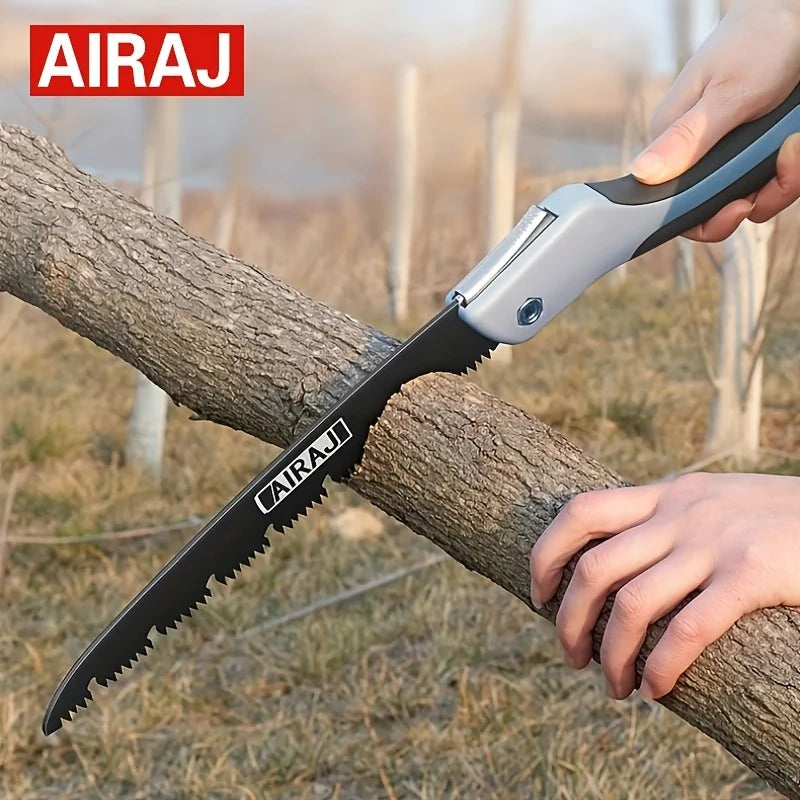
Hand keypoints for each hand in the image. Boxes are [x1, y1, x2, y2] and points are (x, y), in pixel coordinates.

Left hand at [529, 473, 799, 700]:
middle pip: (595, 568)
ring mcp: (714, 543)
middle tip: (572, 657)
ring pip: (633, 605)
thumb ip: (668, 519)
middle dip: (570, 621)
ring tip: (614, 687)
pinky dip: (663, 667)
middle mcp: (680, 514)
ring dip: (611, 655)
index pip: (580, 512)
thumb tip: (618, 558)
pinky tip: (657, 690)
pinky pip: (688, 629)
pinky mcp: (751, 576)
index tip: (539, 595)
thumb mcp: (712, 501)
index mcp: (666, 494)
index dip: (546, 555)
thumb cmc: (776, 518)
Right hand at [633, 0, 799, 241]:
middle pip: (715, 206)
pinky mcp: (751, 151)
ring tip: (793, 146)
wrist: (795, 15)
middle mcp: (695, 153)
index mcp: (672, 141)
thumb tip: (641, 175)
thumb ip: (686, 139)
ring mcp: (725, 154)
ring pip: (748, 196)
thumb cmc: (759, 39)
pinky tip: (793, 143)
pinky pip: (768, 180)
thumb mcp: (726, 94)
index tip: (739, 207)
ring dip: (781, 181)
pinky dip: (789, 169)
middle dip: (756, 197)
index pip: (672, 205)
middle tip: (783, 168)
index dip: (705, 217)